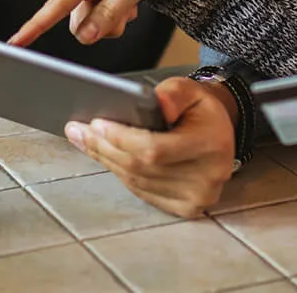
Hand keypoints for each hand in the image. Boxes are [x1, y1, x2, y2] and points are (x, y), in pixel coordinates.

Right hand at [8, 0, 168, 46]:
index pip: (58, 3)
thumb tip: (87, 34)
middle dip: (100, 25)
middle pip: (77, 20)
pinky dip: (118, 15)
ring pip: (91, 21)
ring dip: (112, 21)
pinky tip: (132, 3)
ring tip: (133, 4)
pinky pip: (102, 16)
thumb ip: (112, 9)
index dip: (36, 25)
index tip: (16, 43)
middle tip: (128, 12)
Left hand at [65, 76, 235, 217]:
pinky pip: (142, 191)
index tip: (96, 123)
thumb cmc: (200, 109)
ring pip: (137, 181)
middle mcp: (206, 177)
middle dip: (103, 147)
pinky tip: (104, 156)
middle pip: (140, 167)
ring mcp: (196, 197)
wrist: (218, 132)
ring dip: (106, 160)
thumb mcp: (191, 89)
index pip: (155, 149)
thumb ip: (173, 93)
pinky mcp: (186, 207)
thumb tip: (154, 104)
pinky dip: (120, 173)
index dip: (121, 138)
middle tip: (78, 130)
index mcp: (210, 145)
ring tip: (84, 140)